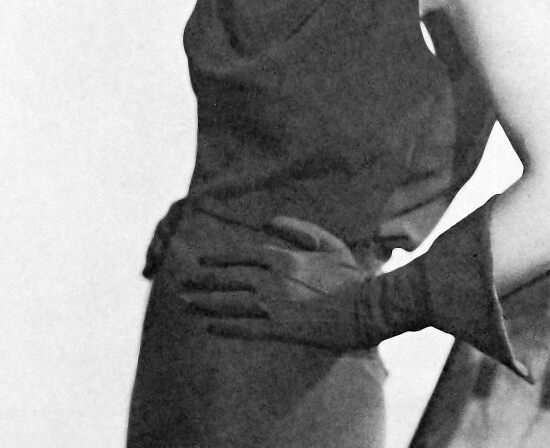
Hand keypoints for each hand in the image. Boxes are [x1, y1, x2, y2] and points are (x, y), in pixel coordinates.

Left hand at [179, 216, 373, 350]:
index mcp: (283, 257)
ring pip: (230, 304)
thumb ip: (297, 228)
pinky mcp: (281, 330)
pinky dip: (224, 327)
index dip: (218, 260)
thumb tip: (268, 222)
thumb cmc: (351, 275)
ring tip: (185, 305)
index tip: (199, 263)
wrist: (368, 308)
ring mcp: (275, 305)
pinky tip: (209, 326)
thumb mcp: (328, 242)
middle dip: (201, 283)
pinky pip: (245, 328)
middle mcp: (273, 279)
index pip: (240, 255)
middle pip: (228, 280)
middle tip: (180, 286)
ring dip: (204, 304)